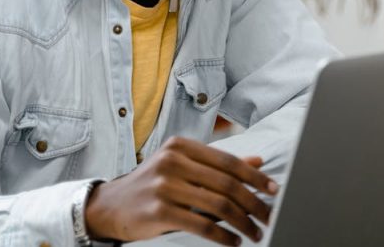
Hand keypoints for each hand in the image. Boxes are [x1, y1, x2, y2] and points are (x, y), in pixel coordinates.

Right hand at [84, 136, 278, 244]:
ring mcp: (164, 186)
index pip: (228, 161)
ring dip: (242, 223)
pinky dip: (222, 236)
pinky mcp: (158, 211)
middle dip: (253, 203)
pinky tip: (233, 242)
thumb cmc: (153, 185)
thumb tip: (258, 161)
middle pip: (226, 183)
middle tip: (268, 216)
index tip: (273, 190)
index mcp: (182, 146)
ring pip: (218, 205)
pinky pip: (201, 225)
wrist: (109, 206)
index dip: (255, 176)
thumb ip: (219, 166)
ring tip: (254, 233)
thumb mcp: (184, 167)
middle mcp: (173, 161)